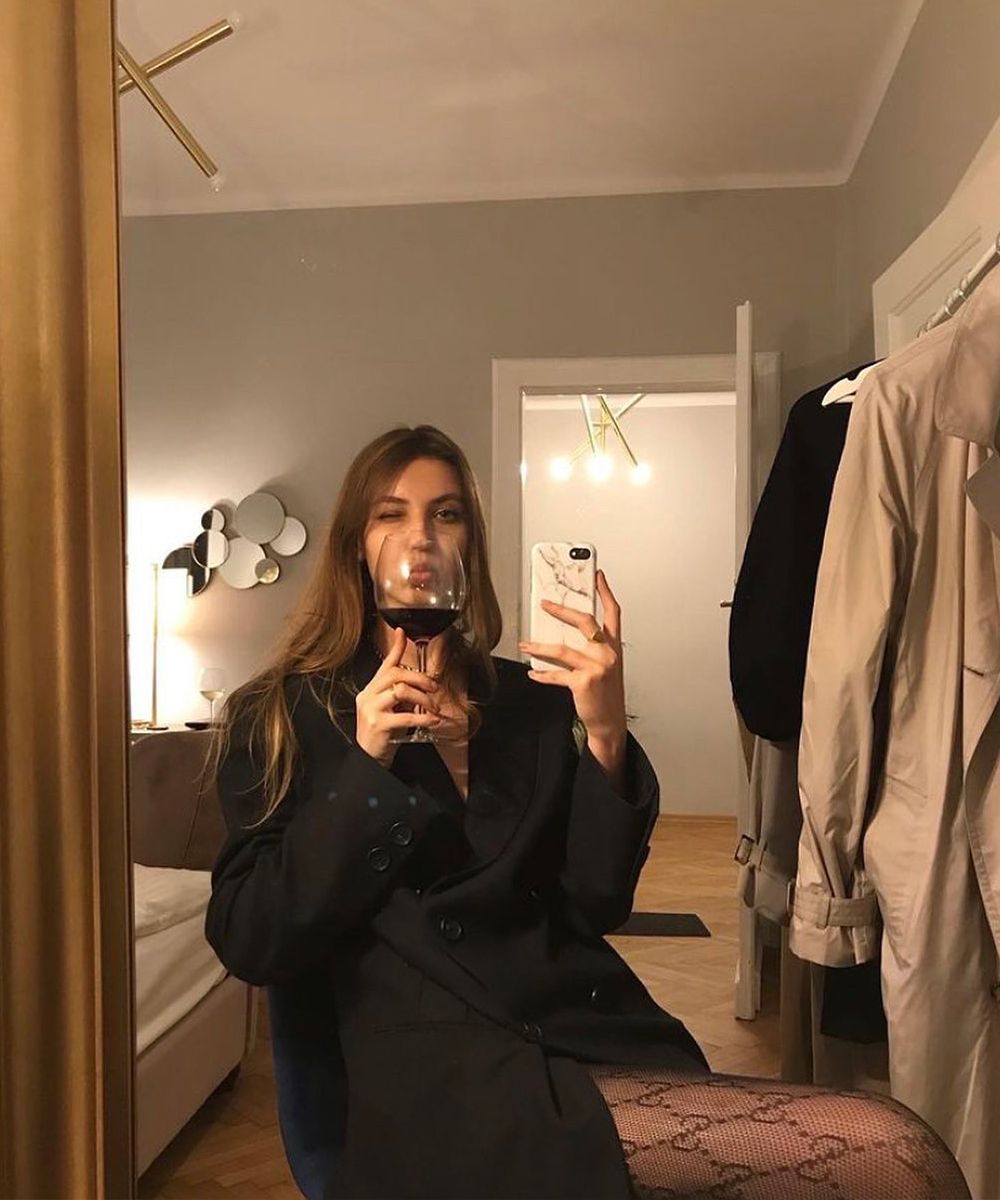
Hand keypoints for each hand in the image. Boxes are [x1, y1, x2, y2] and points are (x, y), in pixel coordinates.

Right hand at [355, 627, 441, 766]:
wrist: (368, 759)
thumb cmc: (382, 734)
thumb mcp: (389, 710)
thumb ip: (398, 696)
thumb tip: (420, 685)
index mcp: (370, 690)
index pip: (384, 664)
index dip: (395, 647)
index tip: (403, 633)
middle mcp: (368, 695)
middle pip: (395, 674)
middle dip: (419, 678)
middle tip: (434, 688)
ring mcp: (371, 709)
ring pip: (401, 690)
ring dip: (423, 698)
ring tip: (433, 708)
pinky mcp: (378, 724)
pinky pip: (406, 716)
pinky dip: (423, 718)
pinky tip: (432, 720)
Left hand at [518, 570, 626, 777]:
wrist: (610, 722)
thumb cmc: (605, 693)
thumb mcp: (604, 666)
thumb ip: (591, 648)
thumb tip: (563, 632)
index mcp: (614, 646)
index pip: (613, 612)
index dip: (605, 592)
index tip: (598, 575)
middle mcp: (608, 653)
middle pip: (585, 622)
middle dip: (563, 610)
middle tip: (546, 603)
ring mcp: (597, 667)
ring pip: (562, 649)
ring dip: (539, 645)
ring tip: (525, 643)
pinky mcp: (584, 682)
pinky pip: (556, 674)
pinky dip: (542, 673)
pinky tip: (532, 672)